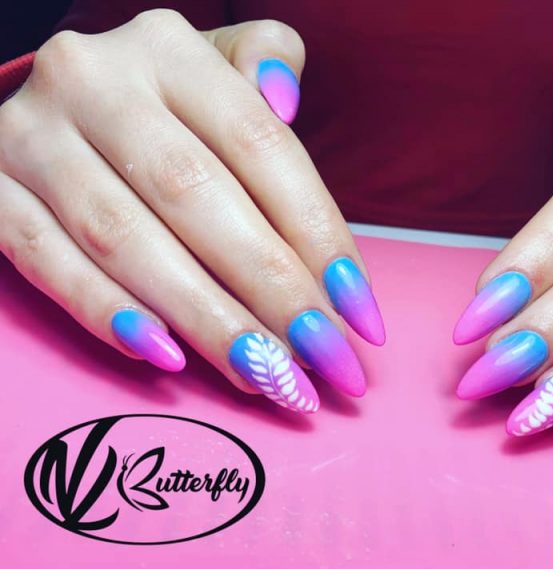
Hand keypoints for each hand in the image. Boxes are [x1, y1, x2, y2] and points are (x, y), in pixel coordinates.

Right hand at [0, 10, 384, 413]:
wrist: (60, 105)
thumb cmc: (164, 101)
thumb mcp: (217, 64)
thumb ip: (267, 64)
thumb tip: (287, 99)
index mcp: (169, 48)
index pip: (262, 146)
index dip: (318, 234)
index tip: (359, 311)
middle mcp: (94, 81)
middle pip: (198, 199)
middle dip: (272, 292)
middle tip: (324, 361)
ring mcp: (31, 137)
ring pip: (127, 241)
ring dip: (206, 319)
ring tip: (267, 376)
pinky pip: (47, 262)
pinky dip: (109, 314)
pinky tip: (169, 359)